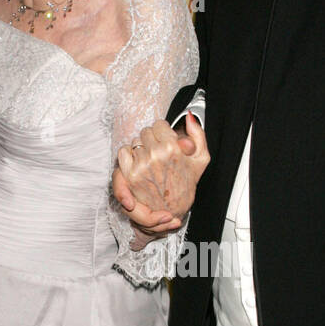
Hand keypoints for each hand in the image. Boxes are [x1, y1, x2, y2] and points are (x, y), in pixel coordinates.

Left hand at [113, 112, 209, 233]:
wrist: (173, 209)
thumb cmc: (187, 184)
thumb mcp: (201, 159)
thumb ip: (198, 134)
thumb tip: (189, 116)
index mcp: (173, 148)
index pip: (159, 124)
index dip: (163, 132)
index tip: (166, 141)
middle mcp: (155, 155)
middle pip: (146, 131)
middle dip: (152, 139)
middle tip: (159, 152)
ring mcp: (141, 165)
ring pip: (135, 141)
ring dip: (141, 147)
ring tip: (151, 160)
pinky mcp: (130, 175)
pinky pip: (123, 152)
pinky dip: (129, 155)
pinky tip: (139, 163)